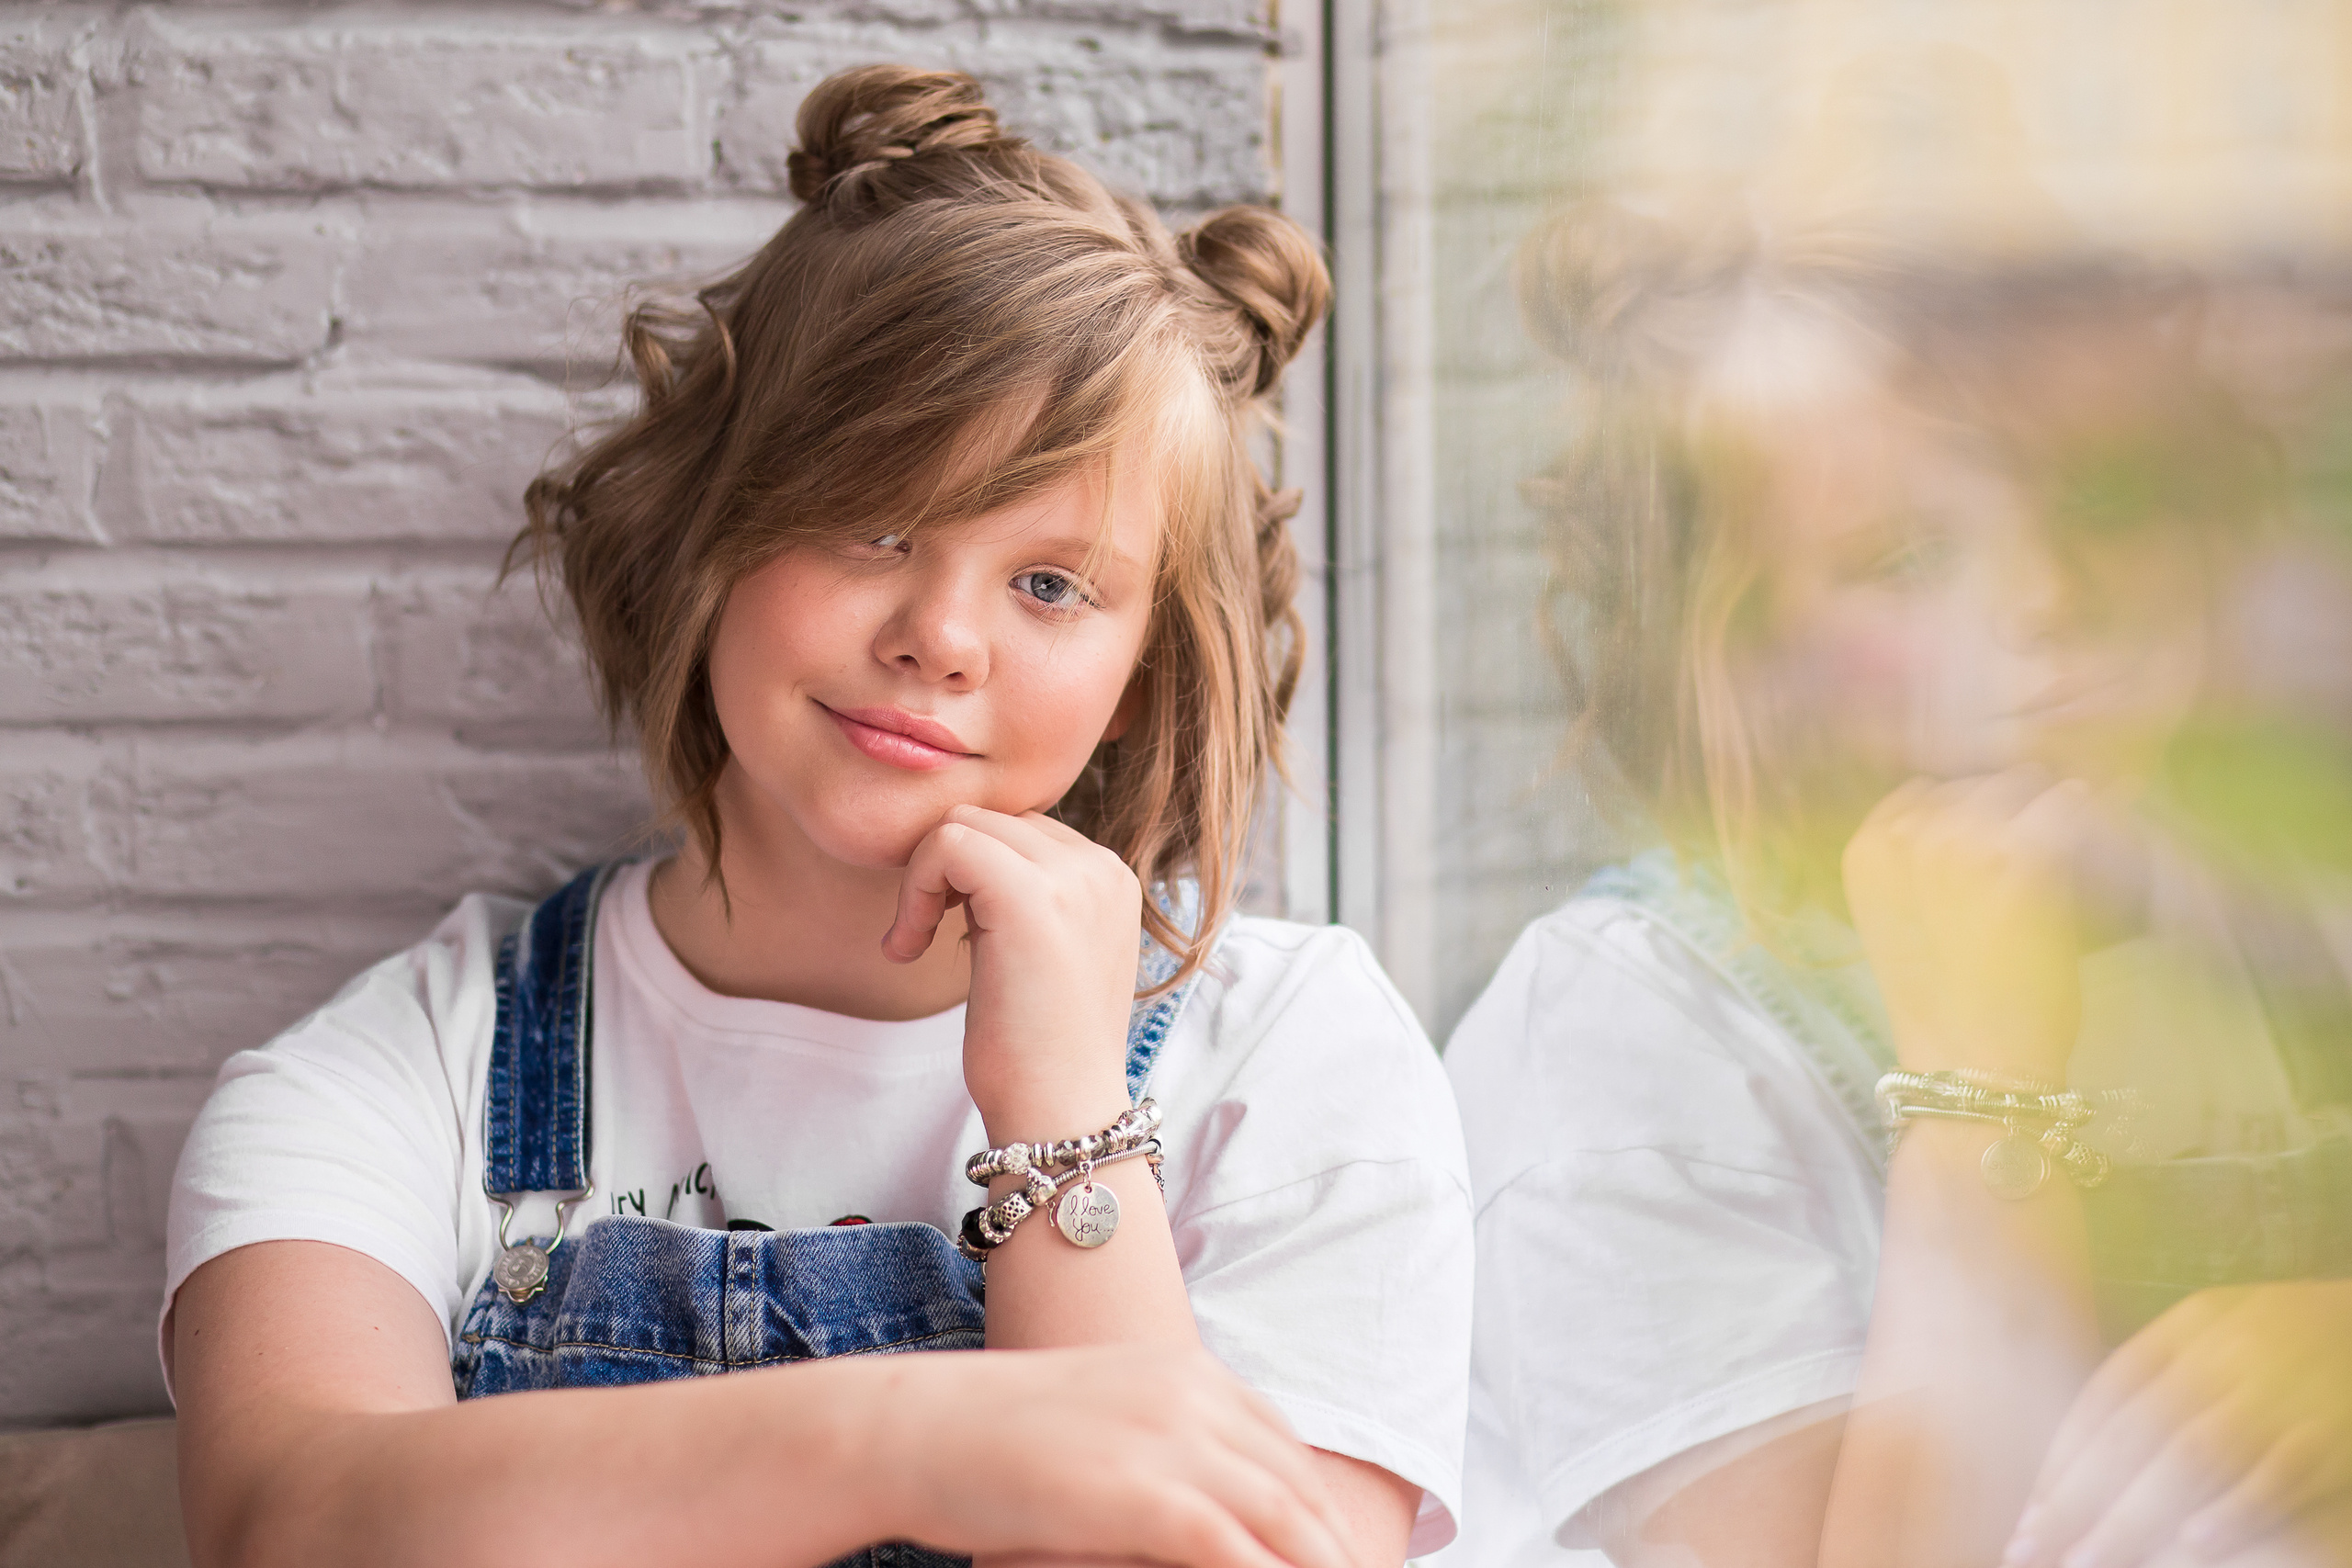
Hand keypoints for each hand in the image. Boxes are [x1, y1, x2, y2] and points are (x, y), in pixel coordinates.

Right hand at [871, 1345, 1358, 1567]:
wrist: (913, 1425)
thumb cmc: (986, 1433)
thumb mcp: (1095, 1419)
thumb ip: (1156, 1444)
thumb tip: (1194, 1502)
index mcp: (1186, 1371)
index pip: (1285, 1447)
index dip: (1318, 1512)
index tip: (1339, 1555)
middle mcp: (1193, 1395)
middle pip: (1298, 1488)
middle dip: (1332, 1550)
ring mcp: (1171, 1439)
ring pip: (1285, 1521)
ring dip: (1318, 1567)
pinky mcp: (1144, 1492)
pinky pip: (1235, 1551)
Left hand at [883, 804, 1142, 1140]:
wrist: (1060, 1112)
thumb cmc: (1041, 1050)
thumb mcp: (1046, 952)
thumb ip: (1026, 894)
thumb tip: (960, 848)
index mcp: (1112, 878)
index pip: (1022, 826)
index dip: (973, 868)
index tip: (953, 929)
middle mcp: (1102, 868)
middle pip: (991, 816)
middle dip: (946, 868)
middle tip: (928, 935)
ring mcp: (1072, 879)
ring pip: (964, 821)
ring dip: (923, 877)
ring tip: (918, 941)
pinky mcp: (1029, 896)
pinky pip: (947, 844)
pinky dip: (914, 889)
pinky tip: (909, 946)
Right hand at [1842, 767, 2095, 1081]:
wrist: (1971, 1067)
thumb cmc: (1942, 1004)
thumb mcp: (1902, 918)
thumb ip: (1919, 861)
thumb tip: (1982, 813)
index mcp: (1865, 849)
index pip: (1926, 789)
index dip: (1967, 809)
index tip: (1998, 832)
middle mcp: (1904, 833)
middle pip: (1975, 782)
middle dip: (2011, 805)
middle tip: (2044, 837)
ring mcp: (1960, 840)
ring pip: (2024, 784)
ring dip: (2053, 806)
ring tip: (2077, 834)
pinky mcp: (2020, 856)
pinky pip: (2068, 805)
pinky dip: (2093, 812)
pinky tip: (2106, 826)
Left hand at [2005, 1282, 2351, 1567]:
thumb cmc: (2297, 1340)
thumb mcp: (2226, 1330)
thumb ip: (2164, 1377)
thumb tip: (2087, 1444)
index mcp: (2192, 1326)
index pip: (2107, 1395)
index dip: (2063, 1457)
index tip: (2030, 1512)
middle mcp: (2225, 1352)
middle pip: (2135, 1433)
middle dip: (2076, 1498)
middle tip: (2032, 1551)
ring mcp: (2279, 1390)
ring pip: (2191, 1458)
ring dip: (2134, 1516)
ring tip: (2088, 1562)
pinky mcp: (2331, 1430)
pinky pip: (2276, 1474)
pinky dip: (2234, 1510)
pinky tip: (2192, 1547)